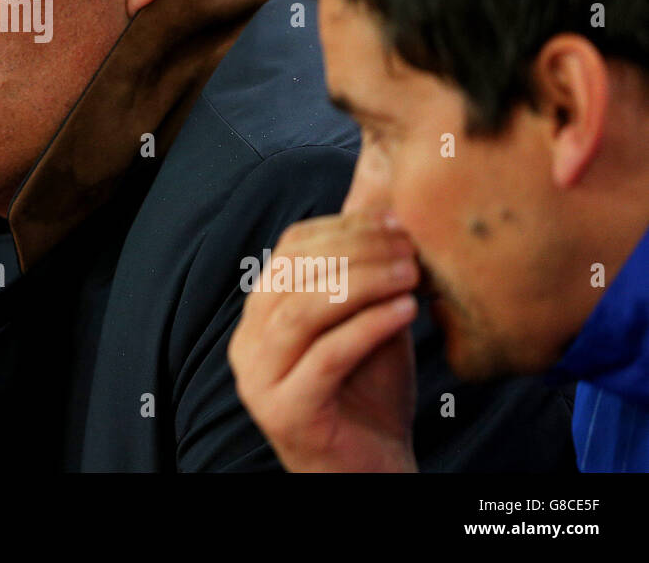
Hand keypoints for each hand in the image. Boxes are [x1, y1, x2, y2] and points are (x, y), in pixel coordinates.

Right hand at [229, 212, 419, 471]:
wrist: (371, 471)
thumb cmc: (370, 393)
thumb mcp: (369, 318)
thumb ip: (367, 268)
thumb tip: (386, 189)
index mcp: (261, 314)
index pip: (290, 249)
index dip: (342, 228)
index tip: (396, 219)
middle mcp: (248, 342)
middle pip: (294, 274)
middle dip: (357, 251)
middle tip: (411, 244)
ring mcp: (260, 378)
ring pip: (304, 310)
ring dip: (364, 284)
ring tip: (412, 274)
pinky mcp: (285, 411)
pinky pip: (325, 357)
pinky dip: (367, 327)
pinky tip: (405, 312)